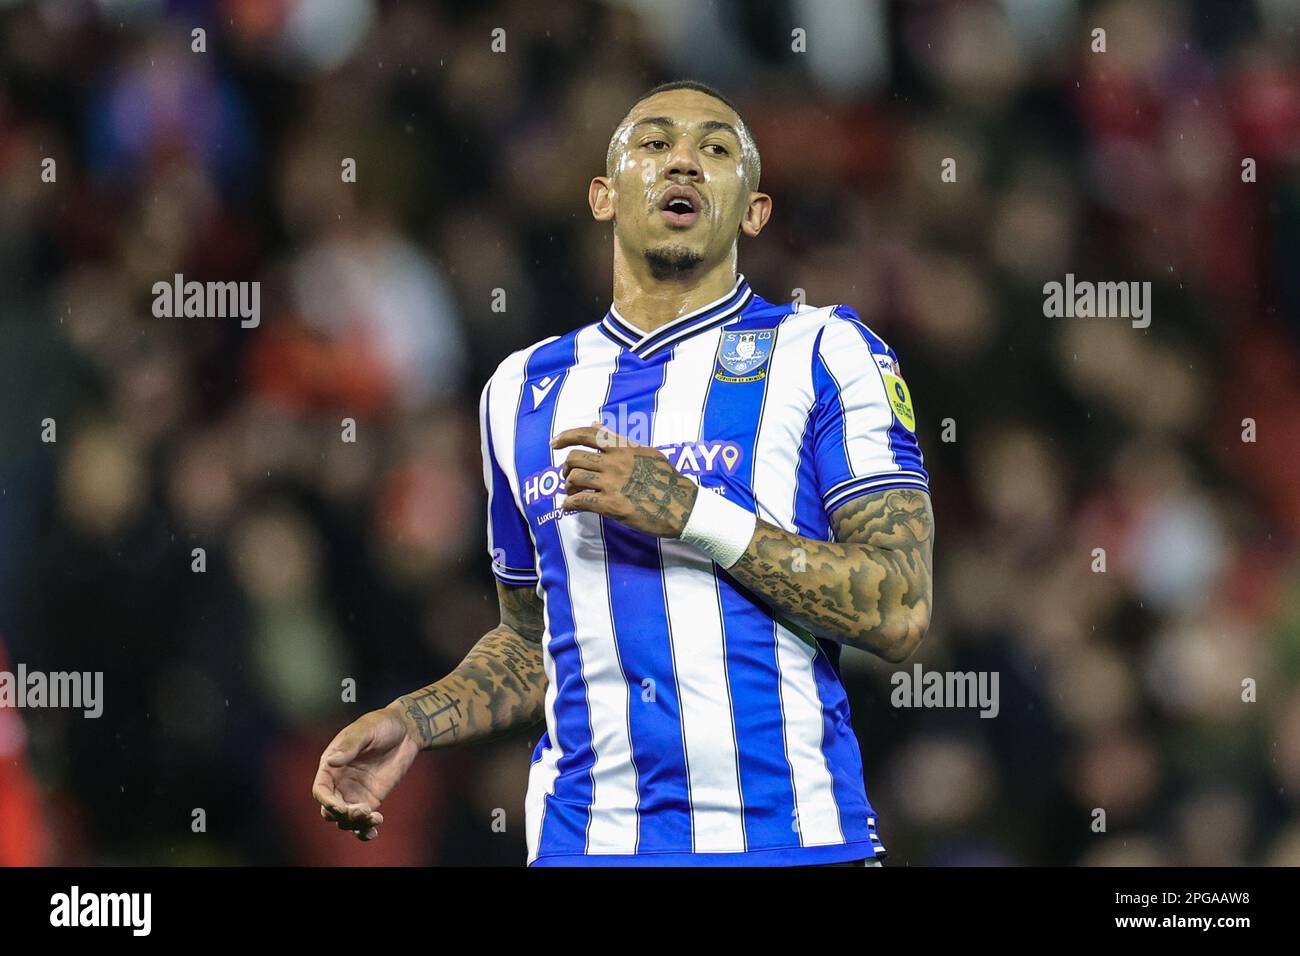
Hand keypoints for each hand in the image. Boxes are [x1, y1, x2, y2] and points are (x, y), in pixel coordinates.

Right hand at [311, 703, 419, 841]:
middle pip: (330, 810)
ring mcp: (355, 793)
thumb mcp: (365, 730)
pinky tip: (374, 830)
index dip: (327, 801)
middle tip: (363, 810)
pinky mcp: (371, 800)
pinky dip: (364, 830)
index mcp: (331, 765)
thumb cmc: (381, 724)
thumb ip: (350, 745)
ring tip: (375, 817)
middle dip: (342, 815)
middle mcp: (339, 782)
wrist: (406, 730)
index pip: (321, 790)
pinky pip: (363, 821)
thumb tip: (331, 761)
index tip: (341, 807)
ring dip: (356, 824)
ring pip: (345, 819)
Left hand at [552, 420, 699, 537]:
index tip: (554, 443)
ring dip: (568, 486)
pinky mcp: (612, 505)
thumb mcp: (645, 452)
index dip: (566, 436)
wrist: (682, 506)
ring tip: (573, 492)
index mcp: (624, 447)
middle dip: (566, 468)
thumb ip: (620, 440)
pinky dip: (569, 504)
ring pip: (574, 478)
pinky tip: (570, 507)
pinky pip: (580, 501)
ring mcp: (613, 484)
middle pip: (575, 457)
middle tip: (568, 476)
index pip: (588, 434)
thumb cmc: (668, 479)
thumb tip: (595, 424)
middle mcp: (615, 462)